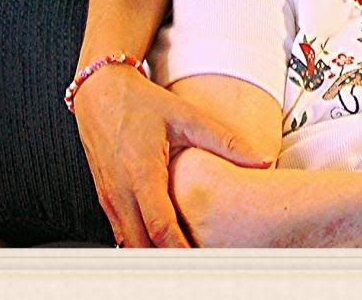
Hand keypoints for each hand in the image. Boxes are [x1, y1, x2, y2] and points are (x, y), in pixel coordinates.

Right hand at [72, 64, 269, 246]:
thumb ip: (225, 140)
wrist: (100, 93)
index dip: (180, 248)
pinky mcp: (104, 199)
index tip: (202, 261)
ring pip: (128, 243)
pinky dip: (140, 243)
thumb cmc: (141, 103)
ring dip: (152, 254)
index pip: (160, 226)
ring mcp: (108, 198)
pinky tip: (161, 244)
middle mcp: (119, 191)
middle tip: (197, 267)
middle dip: (167, 260)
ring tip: (184, 260)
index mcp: (141, 172)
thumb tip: (261, 159)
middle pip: (141, 245)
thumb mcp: (186, 116)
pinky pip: (121, 232)